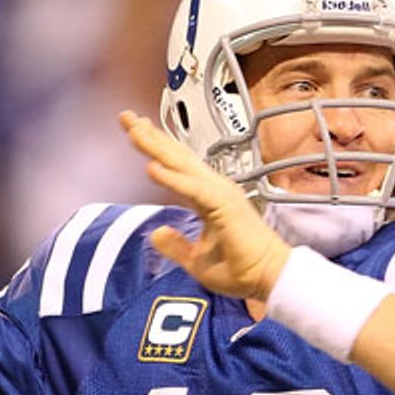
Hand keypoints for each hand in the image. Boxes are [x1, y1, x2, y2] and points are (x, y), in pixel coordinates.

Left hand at [118, 111, 290, 299]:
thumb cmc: (241, 269)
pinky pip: (192, 189)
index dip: (156, 147)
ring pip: (181, 164)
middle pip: (176, 156)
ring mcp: (220, 194)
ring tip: (134, 128)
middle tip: (126, 116)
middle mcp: (214, 189)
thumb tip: (157, 233)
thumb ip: (175, 245)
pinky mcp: (223, 205)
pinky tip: (152, 167)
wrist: (268, 278)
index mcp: (208, 197)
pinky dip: (172, 178)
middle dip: (150, 135)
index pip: (177, 167)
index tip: (135, 130)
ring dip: (157, 146)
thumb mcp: (196, 261)